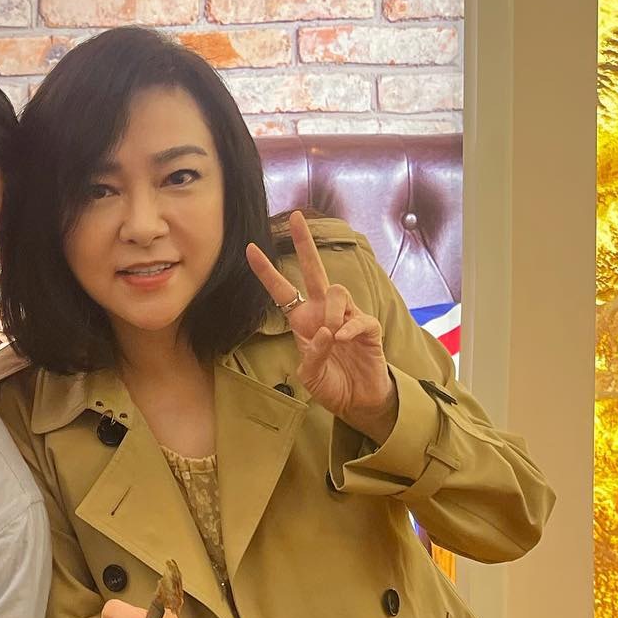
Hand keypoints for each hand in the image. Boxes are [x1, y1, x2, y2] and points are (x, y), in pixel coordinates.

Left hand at [246, 211, 396, 441]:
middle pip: (313, 269)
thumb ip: (312, 355)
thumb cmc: (331, 384)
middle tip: (296, 217)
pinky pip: (357, 317)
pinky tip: (342, 340)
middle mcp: (324, 311)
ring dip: (331, 313)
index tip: (250, 248)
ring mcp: (347, 316)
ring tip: (332, 336)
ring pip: (337, 291)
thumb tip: (325, 332)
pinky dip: (348, 328)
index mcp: (303, 320)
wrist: (358, 400)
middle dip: (304, 243)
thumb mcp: (310, 375)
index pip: (282, 291)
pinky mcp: (368, 327)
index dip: (266, 271)